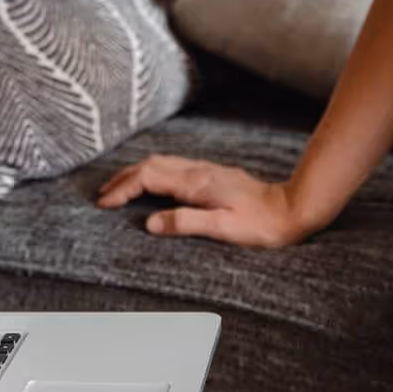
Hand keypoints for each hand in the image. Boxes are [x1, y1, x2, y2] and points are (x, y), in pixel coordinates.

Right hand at [94, 154, 313, 246]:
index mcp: (196, 183)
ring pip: (162, 163)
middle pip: (151, 165)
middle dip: (123, 177)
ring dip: (137, 173)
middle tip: (102, 195)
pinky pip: (174, 167)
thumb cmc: (260, 224)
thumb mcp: (222, 228)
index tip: (104, 204)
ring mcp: (207, 171)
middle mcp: (199, 172)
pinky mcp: (214, 175)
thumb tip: (150, 223)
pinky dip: (154, 173)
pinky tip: (154, 184)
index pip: (148, 178)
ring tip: (120, 188)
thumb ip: (185, 222)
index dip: (123, 189)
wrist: (290, 209)